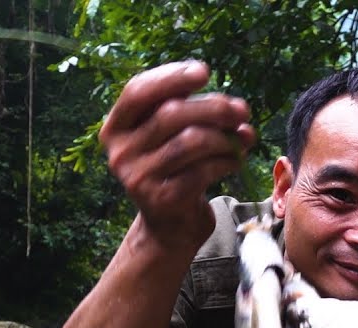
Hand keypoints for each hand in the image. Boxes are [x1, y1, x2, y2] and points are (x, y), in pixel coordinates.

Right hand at [101, 60, 256, 249]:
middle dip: (214, 107)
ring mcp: (138, 178)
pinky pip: (203, 169)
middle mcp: (120, 152)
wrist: (170, 226)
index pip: (138, 91)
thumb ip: (187, 113)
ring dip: (225, 137)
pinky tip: (237, 160)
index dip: (171, 77)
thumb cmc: (174, 171)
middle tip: (242, 110)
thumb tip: (235, 108)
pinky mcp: (163, 199)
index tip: (203, 71)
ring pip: (190, 141)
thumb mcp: (168, 137)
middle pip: (171, 114)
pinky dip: (227, 160)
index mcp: (115, 128)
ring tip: (242, 140)